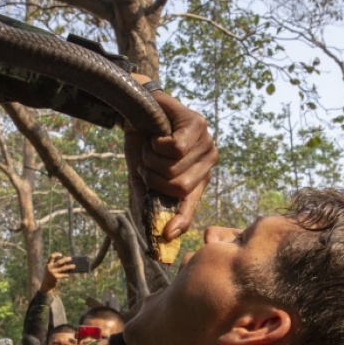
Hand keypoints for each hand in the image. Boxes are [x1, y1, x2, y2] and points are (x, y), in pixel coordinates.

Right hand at [40, 253, 74, 292]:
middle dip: (65, 259)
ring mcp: (53, 272)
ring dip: (69, 267)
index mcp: (48, 265)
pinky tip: (68, 275)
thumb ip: (56, 267)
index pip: (51, 257)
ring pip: (63, 268)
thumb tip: (66, 264)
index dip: (56, 254)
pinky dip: (66, 274)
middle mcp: (50, 268)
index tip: (61, 254)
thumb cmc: (50, 277)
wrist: (46, 286)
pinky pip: (63, 275)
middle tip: (70, 258)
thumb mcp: (50, 271)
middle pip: (59, 262)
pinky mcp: (56, 277)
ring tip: (74, 266)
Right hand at [124, 76, 216, 240]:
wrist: (136, 109)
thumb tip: (160, 235)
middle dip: (153, 177)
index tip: (167, 235)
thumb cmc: (142, 144)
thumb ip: (152, 202)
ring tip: (153, 145)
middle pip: (179, 187)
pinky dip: (157, 143)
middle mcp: (207, 162)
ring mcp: (206, 143)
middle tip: (149, 161)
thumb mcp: (145, 176)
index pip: (191, 204)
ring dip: (152, 158)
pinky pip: (175, 148)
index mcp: (197, 177)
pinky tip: (158, 133)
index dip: (180, 219)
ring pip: (174, 168)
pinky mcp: (198, 124)